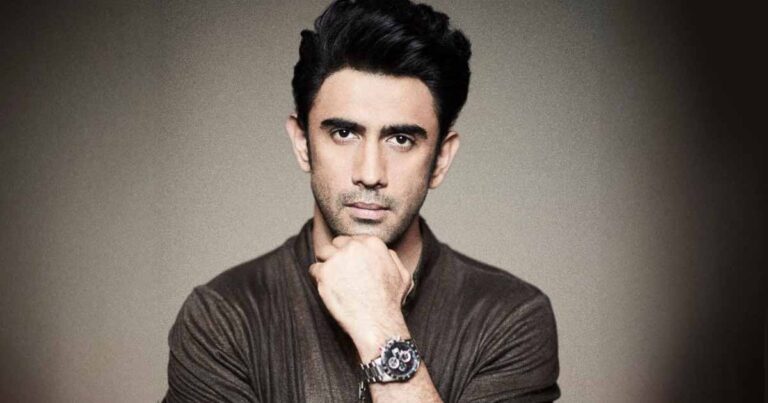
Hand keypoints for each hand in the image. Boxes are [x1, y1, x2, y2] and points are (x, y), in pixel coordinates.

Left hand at [310, 235, 411, 359]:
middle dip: (337, 255)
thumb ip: (392, 259)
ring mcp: (337, 258)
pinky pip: (314, 269)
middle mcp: (354, 247)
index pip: (353, 240)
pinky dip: (318, 278)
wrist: (377, 321)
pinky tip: (328, 288)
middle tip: (340, 273)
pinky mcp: (324, 272)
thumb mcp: (402, 276)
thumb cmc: (390, 301)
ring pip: (323, 253)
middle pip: (336, 243)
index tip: (351, 266)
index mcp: (372, 243)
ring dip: (326, 264)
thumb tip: (386, 252)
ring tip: (331, 279)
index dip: (350, 253)